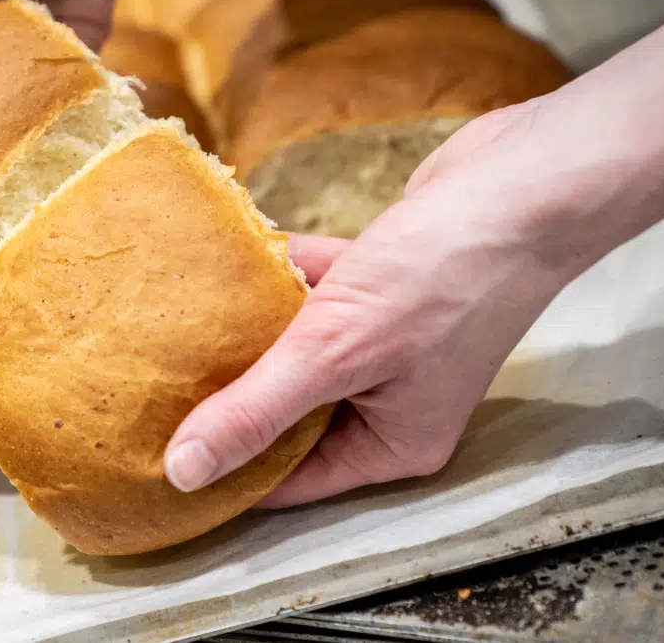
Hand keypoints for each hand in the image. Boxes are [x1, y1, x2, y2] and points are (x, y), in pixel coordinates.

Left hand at [165, 19, 663, 504]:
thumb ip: (256, 411)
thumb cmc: (443, 276)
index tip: (146, 460)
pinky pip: (311, 292)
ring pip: (292, 347)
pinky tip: (223, 253)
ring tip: (162, 325)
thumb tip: (182, 472)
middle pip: (283, 414)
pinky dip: (278, 273)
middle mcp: (387, 402)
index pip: (286, 480)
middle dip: (221, 395)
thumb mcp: (335, 352)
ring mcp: (386, 342)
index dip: (220, 473)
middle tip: (138, 388)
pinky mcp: (380, 286)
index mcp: (389, 444)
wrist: (525, 182)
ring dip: (244, 328)